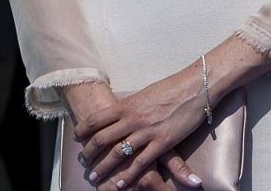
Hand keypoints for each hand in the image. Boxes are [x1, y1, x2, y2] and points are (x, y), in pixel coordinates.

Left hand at [70, 71, 206, 190]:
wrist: (193, 88)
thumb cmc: (170, 88)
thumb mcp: (143, 94)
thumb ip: (130, 106)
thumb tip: (120, 112)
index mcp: (126, 105)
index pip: (96, 119)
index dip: (83, 130)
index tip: (77, 137)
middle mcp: (132, 119)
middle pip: (102, 139)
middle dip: (90, 153)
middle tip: (84, 163)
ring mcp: (146, 132)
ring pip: (118, 153)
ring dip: (104, 167)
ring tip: (95, 177)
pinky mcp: (162, 143)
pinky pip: (141, 163)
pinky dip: (128, 175)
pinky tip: (120, 183)